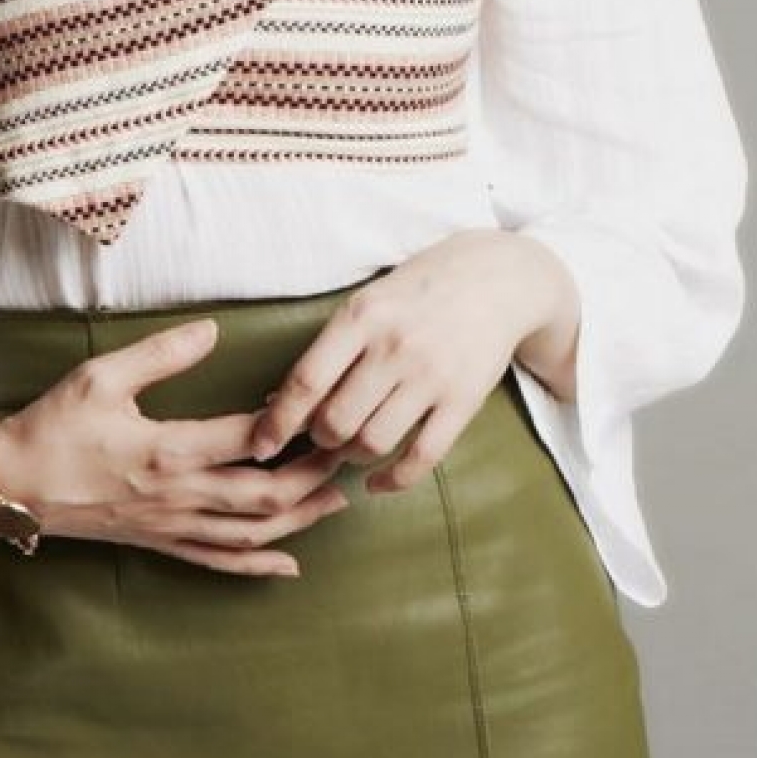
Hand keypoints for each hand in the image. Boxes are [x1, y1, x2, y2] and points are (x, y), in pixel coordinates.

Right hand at [0, 316, 351, 578]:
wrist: (12, 482)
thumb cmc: (54, 424)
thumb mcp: (101, 375)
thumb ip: (161, 353)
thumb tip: (213, 330)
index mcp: (165, 448)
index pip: (246, 439)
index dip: (288, 423)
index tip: (317, 403)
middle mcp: (176, 494)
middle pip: (263, 494)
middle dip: (312, 478)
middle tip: (346, 455)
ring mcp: (169, 525)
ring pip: (248, 533)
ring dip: (298, 520)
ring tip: (336, 503)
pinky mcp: (158, 542)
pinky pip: (216, 561)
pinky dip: (256, 564)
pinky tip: (289, 564)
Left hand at [247, 231, 579, 495]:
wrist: (496, 277)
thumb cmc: (418, 290)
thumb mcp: (368, 300)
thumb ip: (331, 347)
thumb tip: (278, 400)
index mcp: (361, 316)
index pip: (306, 381)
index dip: (277, 422)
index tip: (260, 445)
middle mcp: (394, 346)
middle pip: (336, 421)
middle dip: (318, 440)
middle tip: (318, 438)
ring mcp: (431, 375)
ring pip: (373, 443)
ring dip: (351, 457)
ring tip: (349, 449)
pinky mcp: (463, 401)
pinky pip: (422, 458)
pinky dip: (393, 480)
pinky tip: (378, 480)